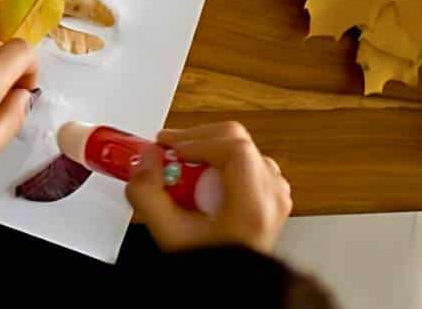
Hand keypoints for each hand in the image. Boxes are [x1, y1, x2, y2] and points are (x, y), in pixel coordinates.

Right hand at [126, 121, 292, 253]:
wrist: (231, 282)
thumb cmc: (212, 265)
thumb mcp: (169, 233)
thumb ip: (148, 192)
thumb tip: (145, 157)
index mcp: (254, 205)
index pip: (234, 149)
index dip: (196, 141)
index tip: (171, 150)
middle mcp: (272, 195)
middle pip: (236, 141)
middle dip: (196, 140)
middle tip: (168, 151)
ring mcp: (275, 192)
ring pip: (239, 148)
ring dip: (206, 150)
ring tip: (183, 170)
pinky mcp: (270, 192)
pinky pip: (245, 161)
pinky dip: (218, 161)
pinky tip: (199, 180)